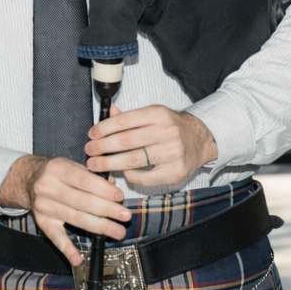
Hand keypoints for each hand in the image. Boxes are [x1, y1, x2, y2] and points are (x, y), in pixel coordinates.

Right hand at [0, 155, 130, 266]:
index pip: (85, 181)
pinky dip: (67, 249)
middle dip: (107, 210)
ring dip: (98, 227)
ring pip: (75, 219)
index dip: (104, 190)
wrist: (28, 178)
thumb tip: (112, 186)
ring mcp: (44, 207)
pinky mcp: (42, 222)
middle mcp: (49, 187)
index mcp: (58, 169)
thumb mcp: (71, 164)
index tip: (120, 198)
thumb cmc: (57, 171)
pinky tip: (78, 259)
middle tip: (125, 216)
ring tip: (117, 232)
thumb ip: (92, 175)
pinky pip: (55, 238)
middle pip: (82, 202)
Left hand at [85, 105, 218, 187]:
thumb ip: (130, 116)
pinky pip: (145, 178)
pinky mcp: (175, 172)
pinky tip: (122, 173)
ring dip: (110, 164)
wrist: (201, 140)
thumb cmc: (172, 127)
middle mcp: (167, 132)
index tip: (92, 135)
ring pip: (132, 160)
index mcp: (159, 114)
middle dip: (102, 147)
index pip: (124, 121)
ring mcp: (172, 153)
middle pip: (125, 141)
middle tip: (89, 151)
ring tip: (96, 165)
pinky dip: (130, 176)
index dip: (104, 128)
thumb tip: (108, 111)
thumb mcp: (153, 114)